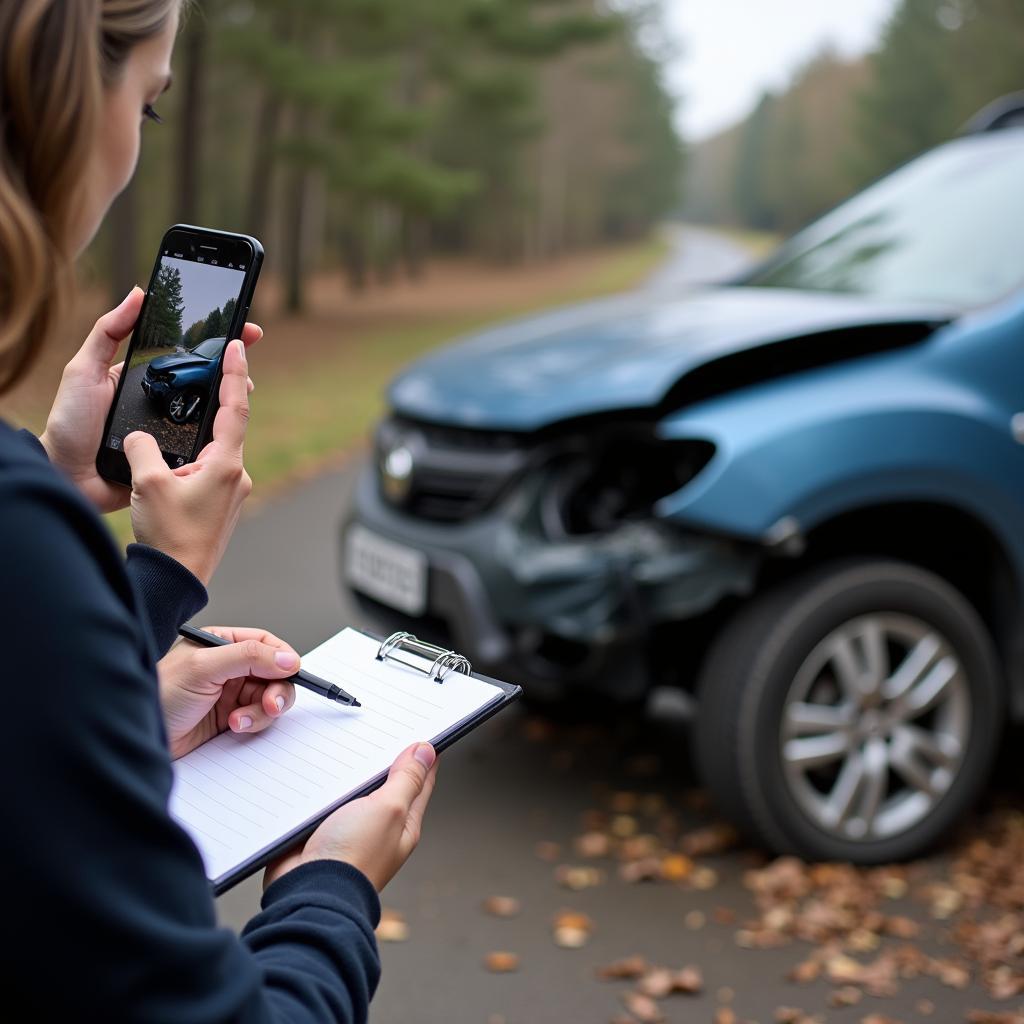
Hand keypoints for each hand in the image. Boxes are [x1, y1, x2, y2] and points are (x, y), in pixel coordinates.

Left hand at [39, 287, 259, 513]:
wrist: (68, 476)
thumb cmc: (70, 423)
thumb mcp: (84, 370)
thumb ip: (107, 332)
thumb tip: (139, 293)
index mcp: (147, 380)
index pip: (187, 357)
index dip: (215, 344)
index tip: (243, 331)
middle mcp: (163, 404)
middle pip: (206, 386)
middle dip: (233, 375)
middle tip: (248, 369)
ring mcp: (172, 431)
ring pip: (209, 417)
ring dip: (231, 406)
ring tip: (245, 395)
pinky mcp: (176, 459)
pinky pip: (201, 447)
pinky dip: (217, 440)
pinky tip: (231, 432)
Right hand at [124, 337, 254, 583]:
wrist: (177, 579)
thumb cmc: (168, 535)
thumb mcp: (146, 482)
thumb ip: (142, 447)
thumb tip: (141, 437)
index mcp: (225, 465)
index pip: (236, 408)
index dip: (236, 374)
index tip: (239, 346)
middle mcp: (237, 476)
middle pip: (227, 427)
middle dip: (216, 402)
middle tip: (211, 371)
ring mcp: (233, 491)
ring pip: (216, 451)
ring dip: (198, 438)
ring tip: (180, 431)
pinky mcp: (224, 504)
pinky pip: (211, 470)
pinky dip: (195, 460)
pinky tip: (176, 466)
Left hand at [158, 626, 299, 758]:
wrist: (139, 735)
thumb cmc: (159, 695)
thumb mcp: (204, 668)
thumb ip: (248, 658)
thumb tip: (287, 658)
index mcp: (221, 644)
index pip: (264, 643)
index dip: (282, 657)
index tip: (292, 671)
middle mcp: (229, 667)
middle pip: (273, 672)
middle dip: (277, 689)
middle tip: (272, 704)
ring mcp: (231, 693)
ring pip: (269, 697)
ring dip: (263, 710)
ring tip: (241, 719)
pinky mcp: (230, 717)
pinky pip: (258, 717)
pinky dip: (253, 723)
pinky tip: (234, 726)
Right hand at [264, 741, 438, 891]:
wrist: (307, 892)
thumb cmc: (353, 858)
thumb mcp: (388, 809)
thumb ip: (406, 780)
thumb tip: (426, 752)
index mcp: (403, 823)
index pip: (420, 782)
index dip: (424, 756)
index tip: (423, 733)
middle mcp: (378, 827)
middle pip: (386, 784)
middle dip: (383, 760)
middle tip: (382, 732)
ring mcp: (350, 829)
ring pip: (353, 791)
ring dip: (348, 774)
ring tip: (348, 747)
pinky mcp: (321, 831)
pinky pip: (325, 801)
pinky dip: (322, 788)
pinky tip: (318, 771)